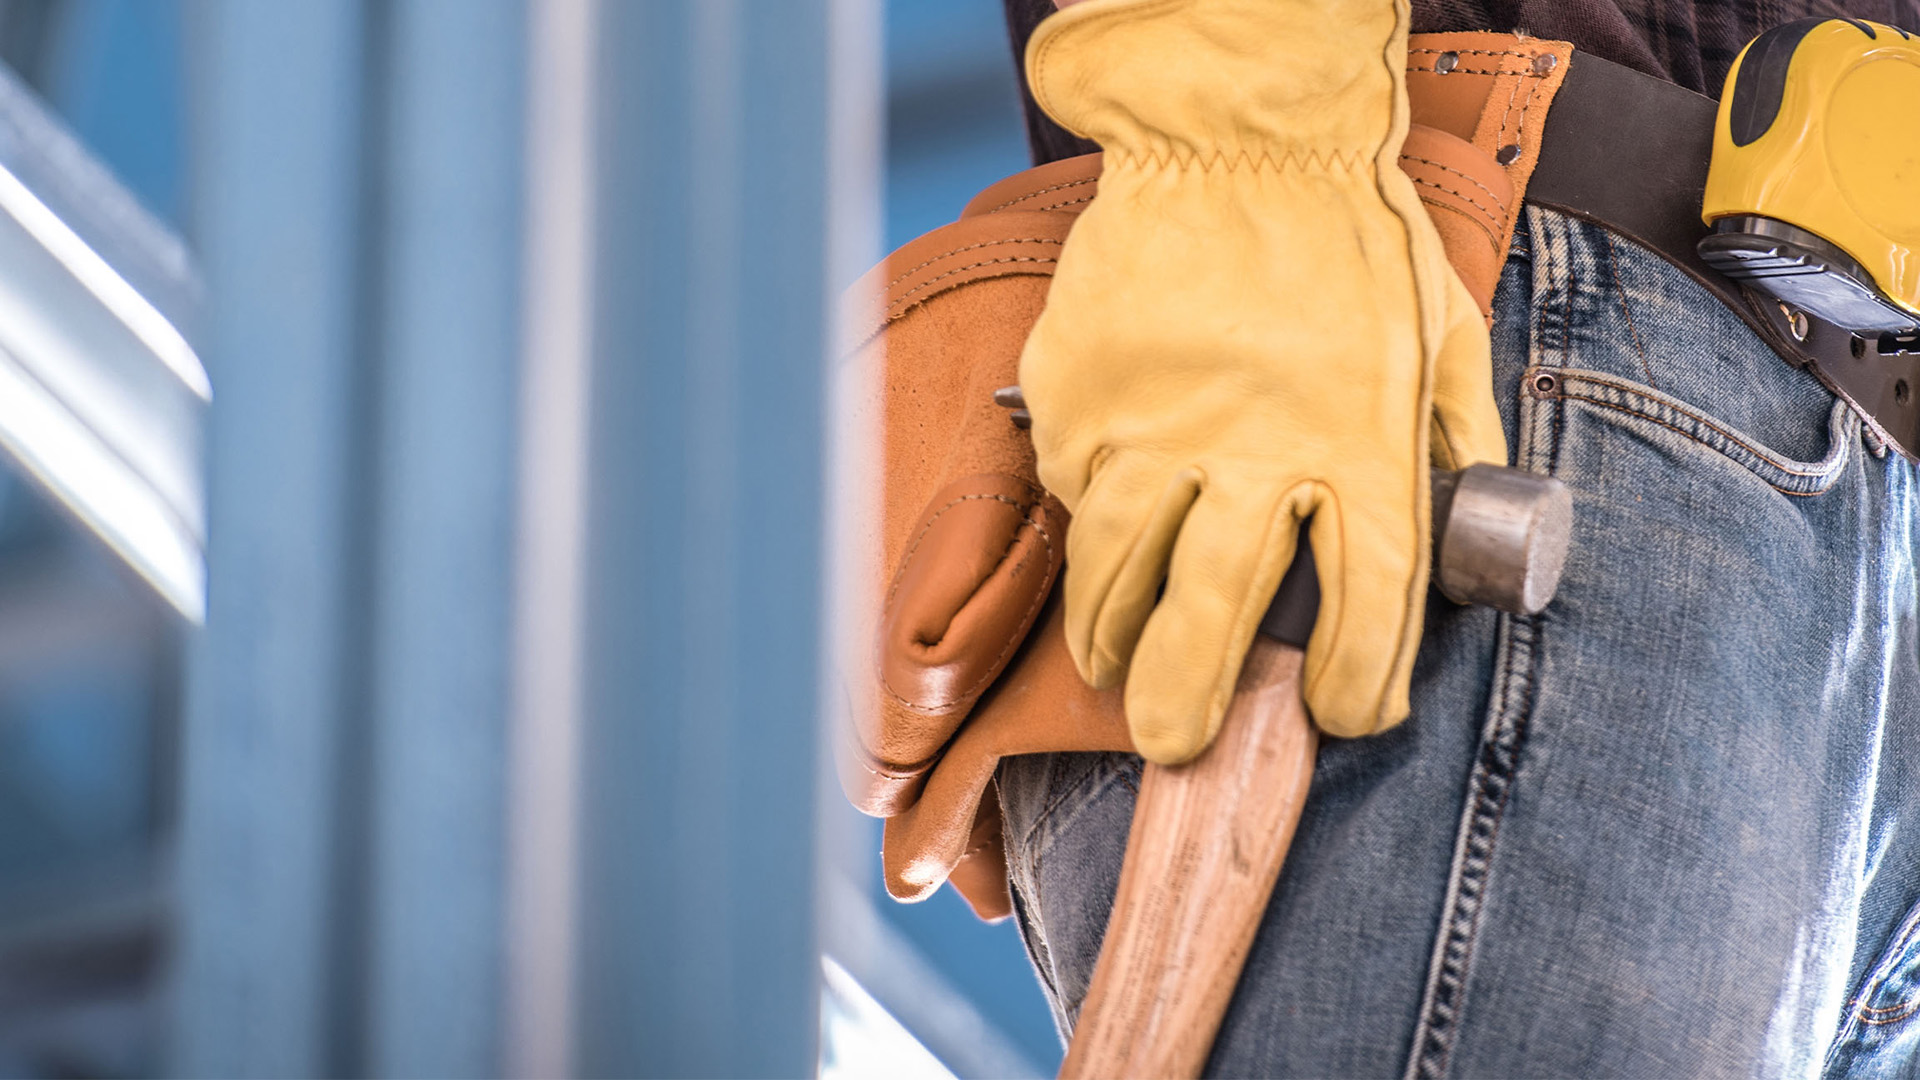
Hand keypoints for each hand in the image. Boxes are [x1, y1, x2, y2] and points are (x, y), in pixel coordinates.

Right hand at [1020, 0, 1505, 761]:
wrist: (1236, 136)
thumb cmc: (1348, 232)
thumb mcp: (1441, 330)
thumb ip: (1455, 435)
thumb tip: (1469, 513)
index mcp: (1361, 443)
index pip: (1370, 604)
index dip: (1361, 683)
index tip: (1345, 715)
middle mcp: (1255, 450)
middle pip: (1215, 612)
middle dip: (1190, 699)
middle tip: (1174, 746)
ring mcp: (1155, 425)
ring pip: (1118, 567)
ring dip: (1110, 633)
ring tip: (1110, 663)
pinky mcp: (1082, 397)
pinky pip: (1073, 486)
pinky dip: (1084, 516)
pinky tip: (1102, 516)